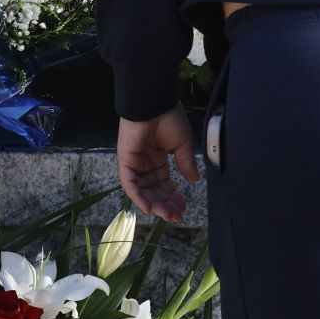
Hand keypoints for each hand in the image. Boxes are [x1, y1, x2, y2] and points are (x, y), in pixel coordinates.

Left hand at [116, 107, 200, 221]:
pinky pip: (129, 182)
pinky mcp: (125, 159)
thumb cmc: (169, 117)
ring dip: (154, 203)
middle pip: (153, 189)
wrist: (154, 102)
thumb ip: (186, 163)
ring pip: (142, 189)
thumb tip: (194, 180)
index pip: (164, 182)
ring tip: (167, 215)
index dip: (173, 196)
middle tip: (176, 217)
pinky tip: (150, 208)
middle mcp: (145, 162)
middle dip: (165, 204)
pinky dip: (138, 196)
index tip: (183, 208)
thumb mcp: (182, 144)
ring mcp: (134, 161)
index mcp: (158, 157)